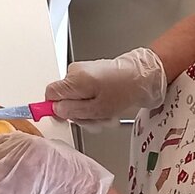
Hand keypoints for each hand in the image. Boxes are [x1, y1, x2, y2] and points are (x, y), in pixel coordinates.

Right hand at [44, 47, 167, 122]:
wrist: (144, 75)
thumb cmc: (124, 90)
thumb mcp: (98, 108)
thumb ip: (73, 110)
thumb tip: (56, 110)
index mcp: (73, 79)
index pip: (50, 93)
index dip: (53, 108)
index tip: (62, 118)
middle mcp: (75, 73)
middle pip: (64, 98)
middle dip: (78, 113)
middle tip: (95, 120)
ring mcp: (84, 73)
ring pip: (77, 98)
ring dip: (90, 111)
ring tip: (107, 115)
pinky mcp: (93, 76)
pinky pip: (86, 93)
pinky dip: (95, 103)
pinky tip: (109, 108)